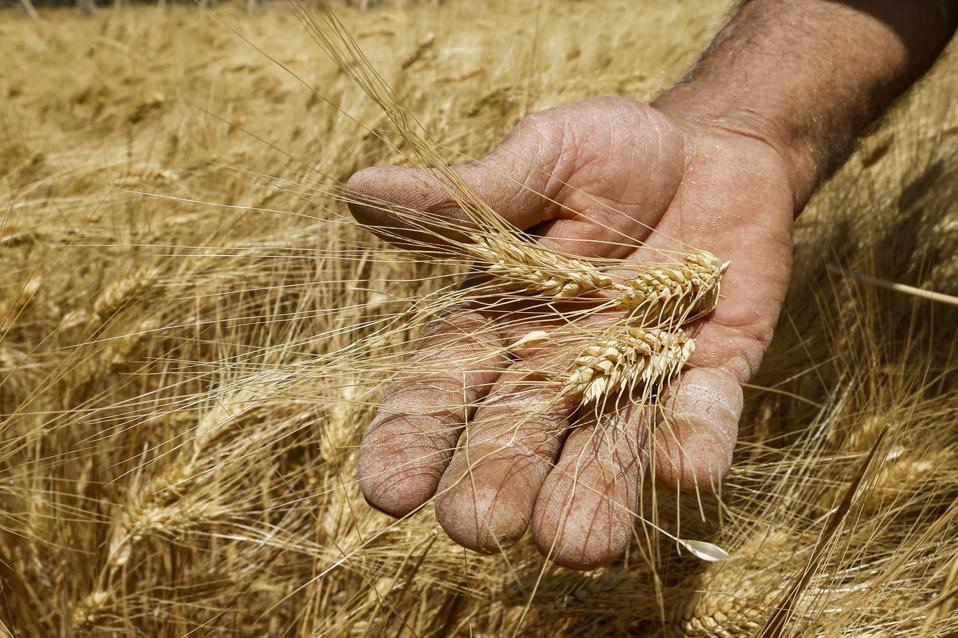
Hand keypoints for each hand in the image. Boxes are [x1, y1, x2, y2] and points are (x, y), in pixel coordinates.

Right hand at [347, 96, 793, 568]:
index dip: (415, 436)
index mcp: (501, 321)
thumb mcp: (534, 162)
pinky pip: (707, 408)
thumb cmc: (608, 154)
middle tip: (482, 528)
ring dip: (595, 491)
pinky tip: (686, 469)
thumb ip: (461, 200)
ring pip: (610, 444)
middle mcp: (564, 365)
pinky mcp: (716, 365)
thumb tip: (358, 193)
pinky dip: (697, 436)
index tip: (388, 491)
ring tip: (578, 545)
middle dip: (500, 478)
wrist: (710, 146)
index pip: (444, 387)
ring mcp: (643, 372)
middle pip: (522, 432)